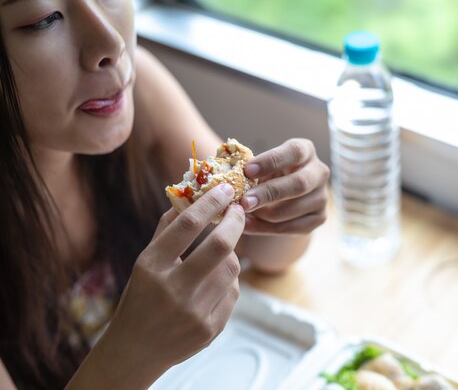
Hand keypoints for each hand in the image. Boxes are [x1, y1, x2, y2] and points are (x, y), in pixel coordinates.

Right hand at [93, 184, 245, 385]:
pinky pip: (233, 293)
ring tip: (221, 251)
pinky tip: (216, 281)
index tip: (225, 189)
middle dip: (235, 222)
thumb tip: (192, 193)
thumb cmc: (141, 297)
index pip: (187, 225)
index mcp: (151, 267)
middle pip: (220, 246)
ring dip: (231, 254)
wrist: (136, 351)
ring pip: (232, 269)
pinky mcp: (210, 330)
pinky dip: (229, 281)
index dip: (210, 202)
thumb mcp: (145, 262)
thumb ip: (168, 229)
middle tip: (239, 210)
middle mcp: (173, 290)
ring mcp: (194, 313)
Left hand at [240, 138, 328, 234]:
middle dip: (269, 193)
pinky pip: (291, 227)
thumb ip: (248, 169)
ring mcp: (322, 197)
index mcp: (306, 150)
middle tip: (244, 201)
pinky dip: (266, 229)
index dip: (271, 161)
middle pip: (299, 183)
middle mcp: (319, 172)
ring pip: (294, 209)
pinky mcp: (319, 218)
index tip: (247, 170)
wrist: (282, 196)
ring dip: (265, 214)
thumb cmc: (267, 174)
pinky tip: (247, 226)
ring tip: (242, 214)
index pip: (294, 152)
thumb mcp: (261, 165)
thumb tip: (225, 177)